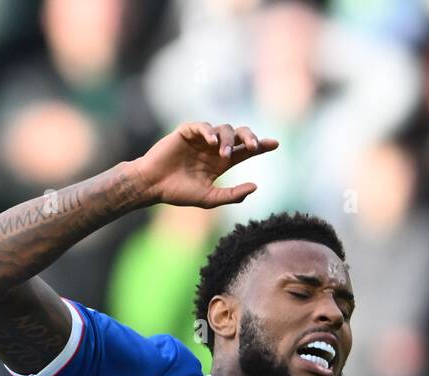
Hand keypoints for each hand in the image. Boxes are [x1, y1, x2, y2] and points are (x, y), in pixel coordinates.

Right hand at [125, 122, 276, 208]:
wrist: (153, 186)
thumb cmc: (178, 193)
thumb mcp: (209, 198)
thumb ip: (232, 195)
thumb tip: (256, 187)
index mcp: (220, 162)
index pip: (245, 150)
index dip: (260, 146)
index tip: (275, 144)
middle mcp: (213, 148)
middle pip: (239, 134)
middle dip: (250, 137)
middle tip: (255, 147)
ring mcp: (201, 139)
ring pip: (224, 129)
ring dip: (228, 140)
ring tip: (225, 155)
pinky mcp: (187, 132)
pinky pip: (203, 125)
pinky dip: (209, 131)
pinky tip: (212, 142)